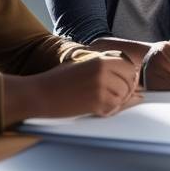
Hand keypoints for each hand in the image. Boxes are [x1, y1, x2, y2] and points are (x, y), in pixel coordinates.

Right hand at [5, 52, 140, 122]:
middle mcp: (104, 70)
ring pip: (123, 97)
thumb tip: (126, 79)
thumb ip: (104, 68)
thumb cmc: (58, 80)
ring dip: (117, 103)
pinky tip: (97, 109)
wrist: (39, 93)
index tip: (125, 84)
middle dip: (127, 92)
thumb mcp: (82, 65)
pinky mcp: (96, 102)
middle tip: (115, 98)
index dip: (130, 77)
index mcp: (101, 59)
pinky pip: (113, 108)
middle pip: (130, 83)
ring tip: (102, 104)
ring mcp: (101, 86)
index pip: (130, 67)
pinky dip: (108, 111)